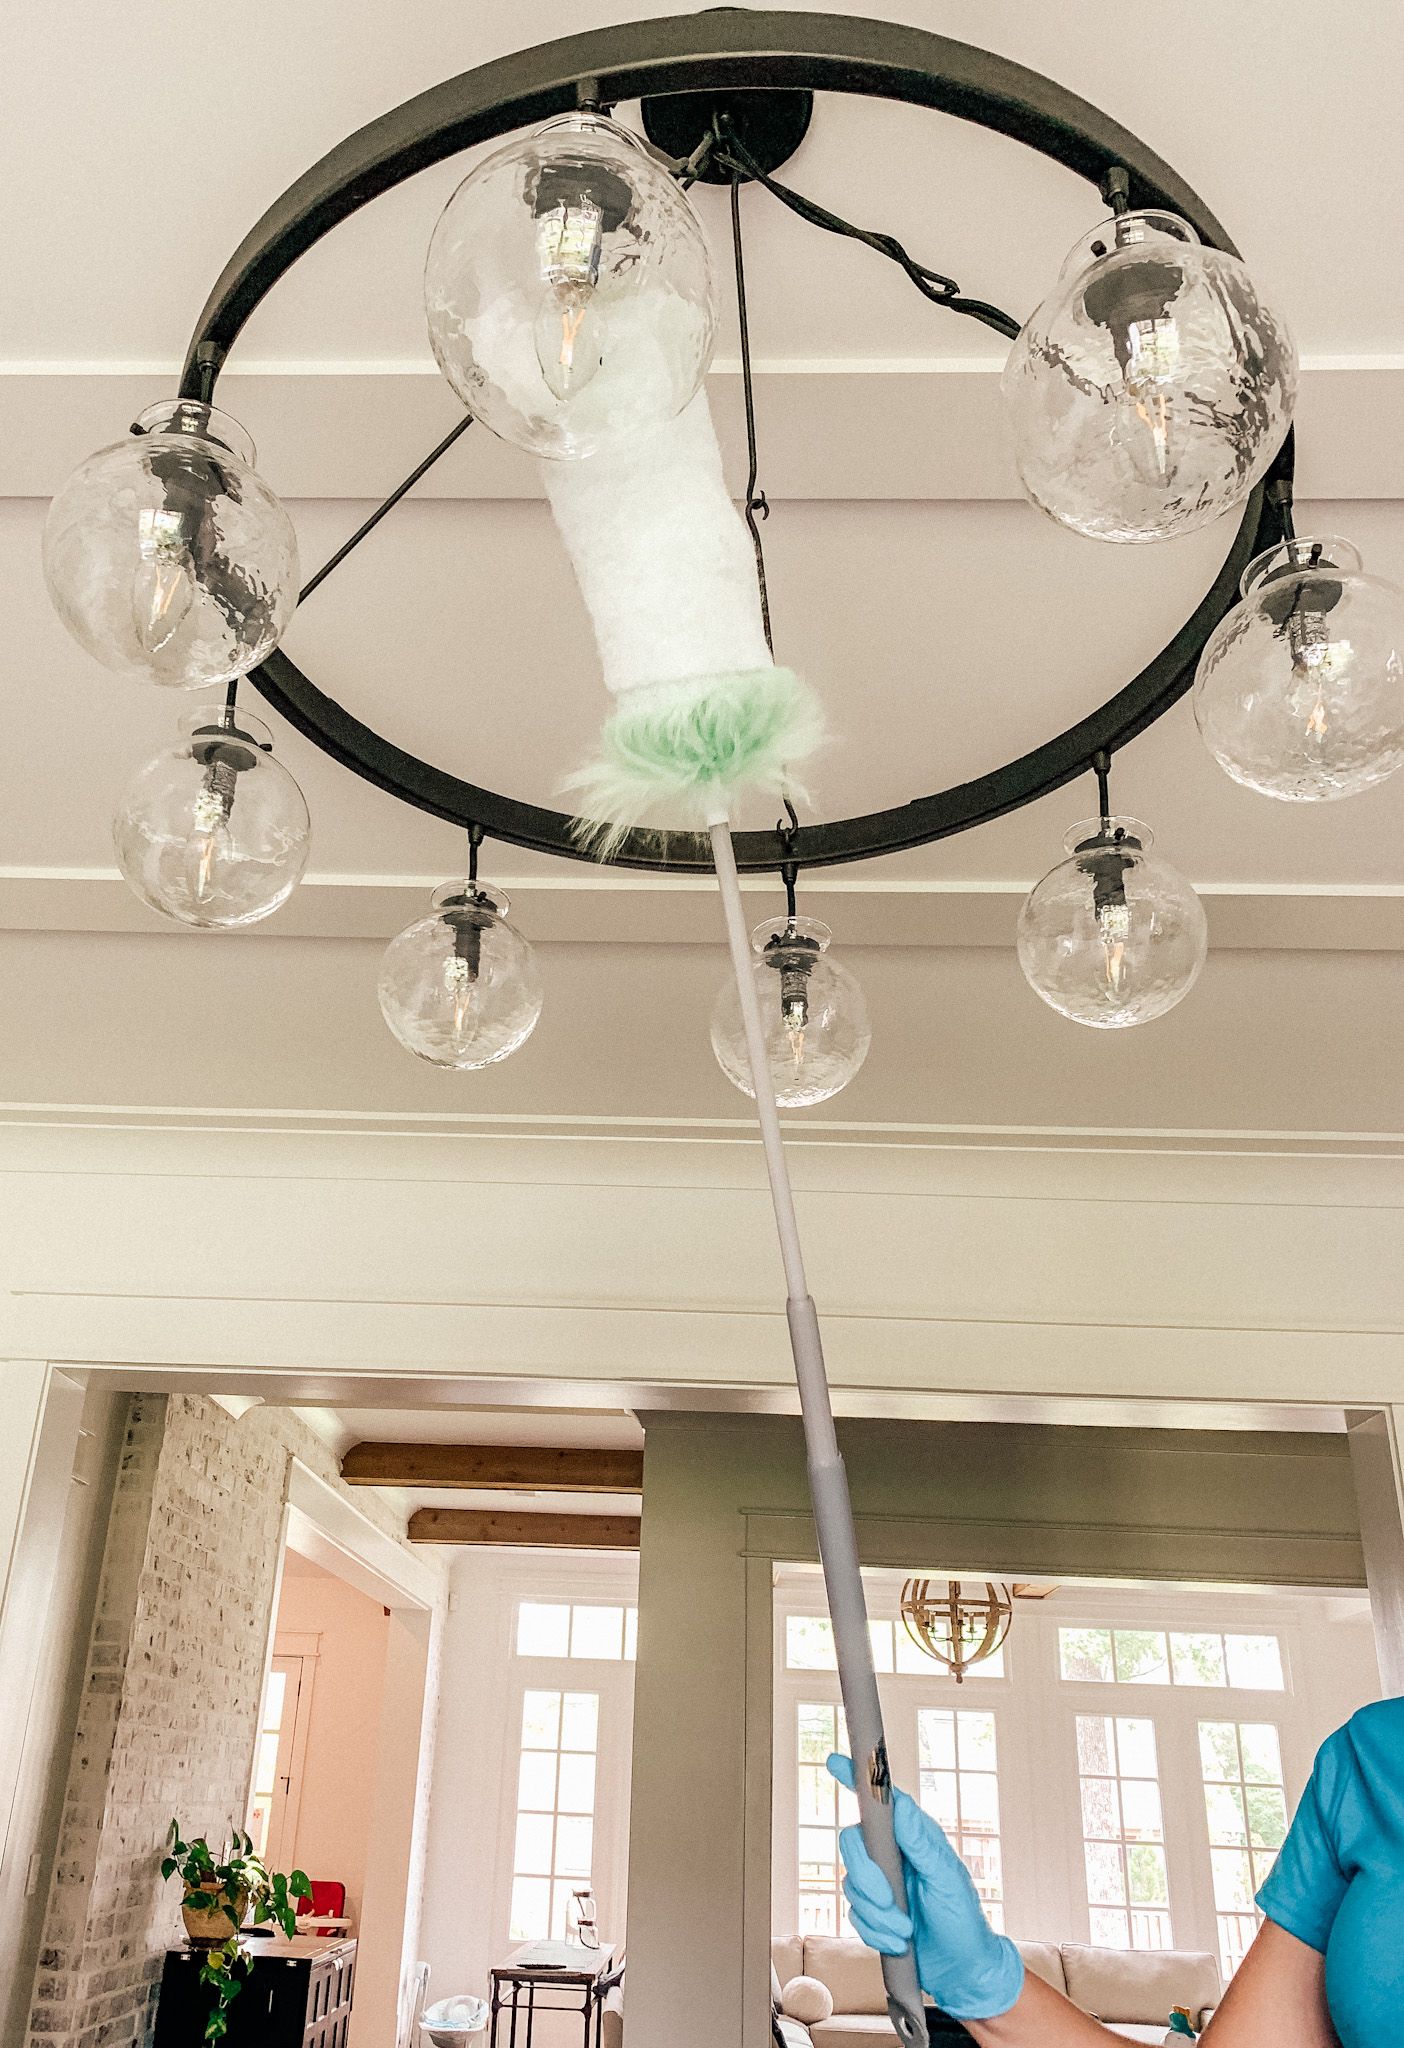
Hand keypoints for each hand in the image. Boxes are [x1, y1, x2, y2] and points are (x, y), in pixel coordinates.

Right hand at [828, 1755, 1023, 2021]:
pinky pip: (854, 1915)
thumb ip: (922, 1844)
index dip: (856, 1778)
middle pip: (853, 1844)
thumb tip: (902, 1804)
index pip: (881, 1801)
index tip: (836, 1762)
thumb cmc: (963, 1921)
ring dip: (876, 1914)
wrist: (962, 1971)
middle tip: (887, 1900)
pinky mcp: (873, 1912)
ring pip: (851, 1884)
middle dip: (865, 1877)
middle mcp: (893, 1855)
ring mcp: (881, 1883)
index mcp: (913, 1837)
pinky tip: (896, 1940)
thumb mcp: (948, 1879)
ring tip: (904, 1929)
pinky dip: (874, 1932)